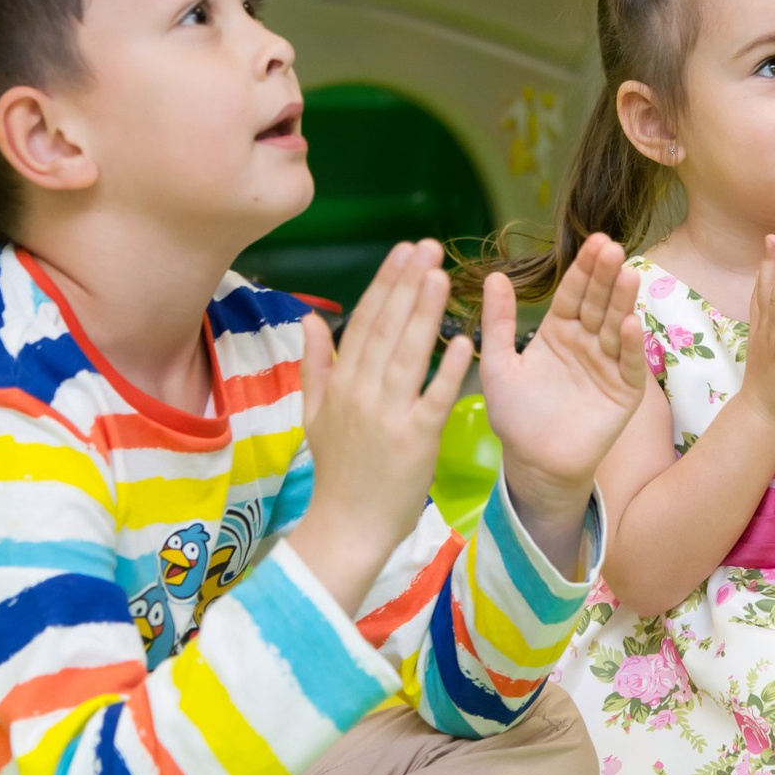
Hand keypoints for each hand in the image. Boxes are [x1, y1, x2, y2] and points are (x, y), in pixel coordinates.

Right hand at [288, 239, 473, 609]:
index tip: (404, 250)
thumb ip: (315, 365)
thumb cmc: (338, 471)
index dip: (386, 283)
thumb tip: (310, 319)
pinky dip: (448, 370)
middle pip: (388, 329)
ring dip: (425, 313)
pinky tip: (463, 340)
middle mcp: (362, 392)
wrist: (347, 527)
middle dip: (409, 285)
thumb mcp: (314, 414)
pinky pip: (434, 398)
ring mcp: (388, 415)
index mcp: (341, 383)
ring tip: (442, 276)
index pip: (365, 322)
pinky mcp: (415, 440)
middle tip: (429, 247)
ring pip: (409, 354)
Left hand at [485, 232, 647, 559]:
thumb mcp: (498, 365)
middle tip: (612, 248)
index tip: (594, 241)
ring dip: (623, 302)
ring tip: (627, 274)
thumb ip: (498, 323)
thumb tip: (494, 276)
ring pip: (617, 327)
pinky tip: (631, 322)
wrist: (533, 464)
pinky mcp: (624, 392)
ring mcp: (608, 366)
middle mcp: (587, 343)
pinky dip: (632, 344)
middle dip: (606, 276)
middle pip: (599, 303)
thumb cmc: (515, 415)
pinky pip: (629, 364)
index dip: (583, 269)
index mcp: (558, 332)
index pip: (574, 294)